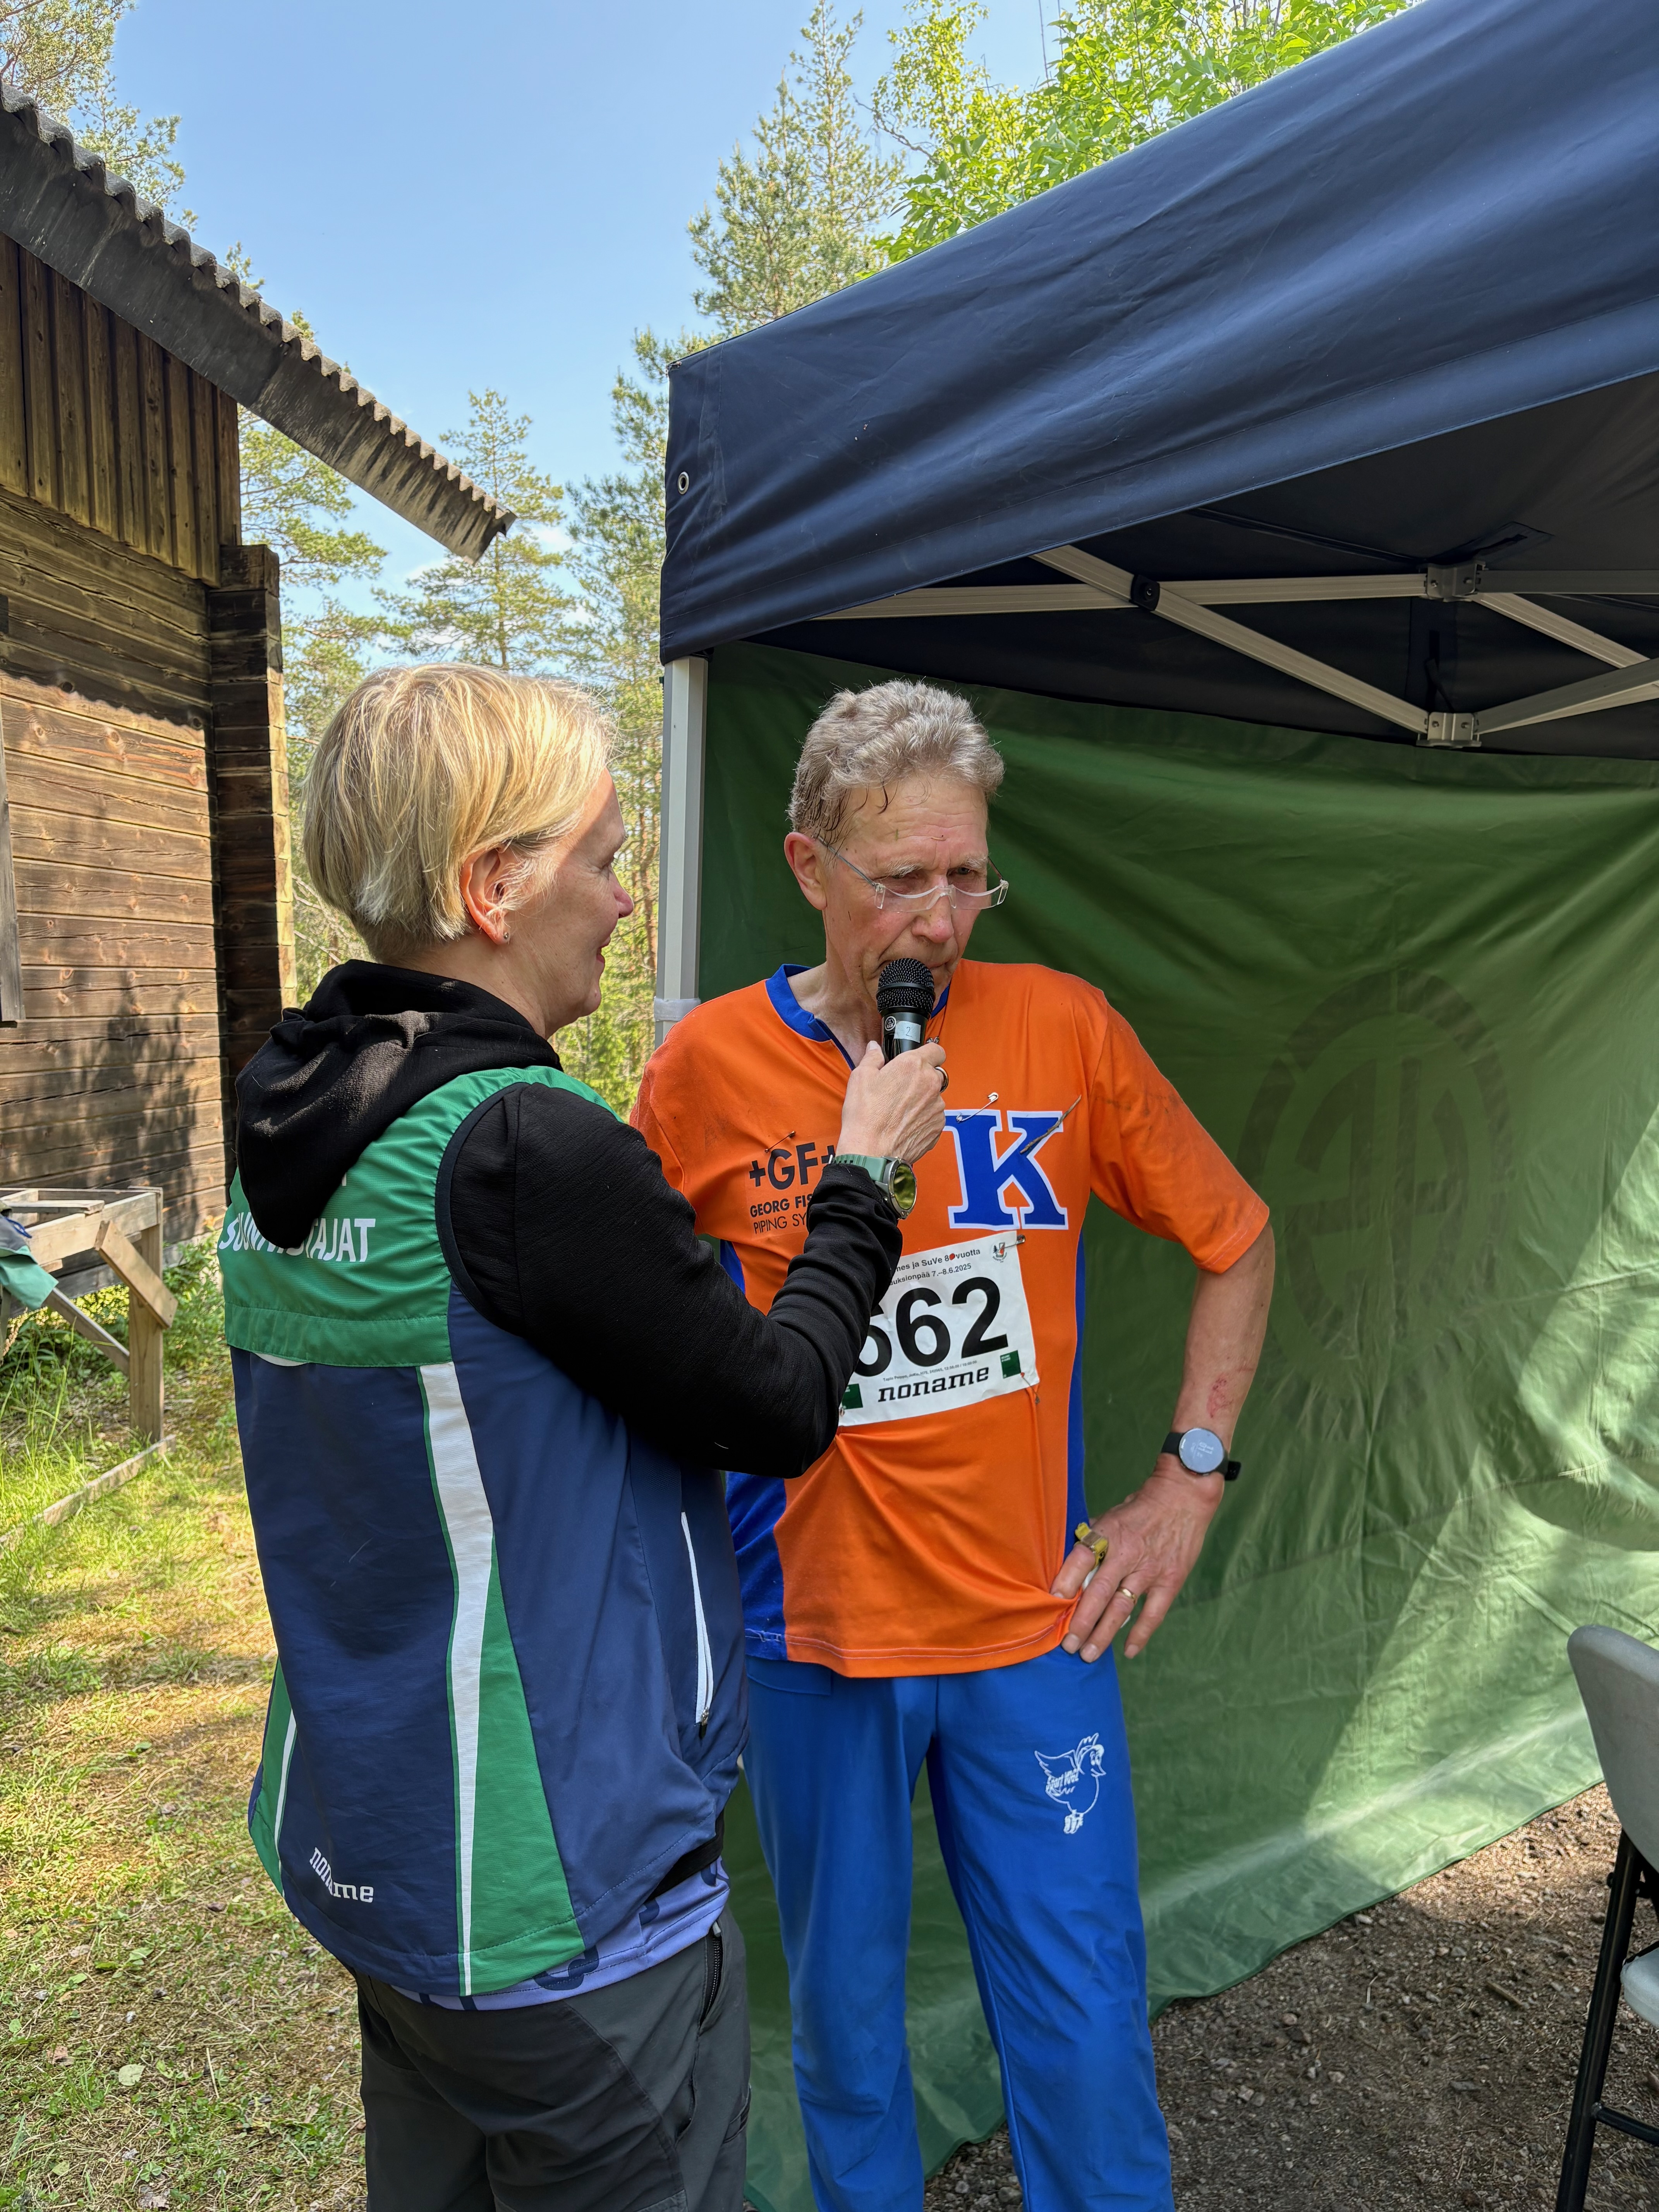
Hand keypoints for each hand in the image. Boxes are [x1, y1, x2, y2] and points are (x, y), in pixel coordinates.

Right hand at [837, 1040, 947, 1163]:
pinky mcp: (938, 1126)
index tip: (918, 1060)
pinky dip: (923, 1118)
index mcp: (913, 1066)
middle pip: (935, 1074)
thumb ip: (872, 1058)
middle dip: (922, 1078)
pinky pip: (934, 1116)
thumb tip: (875, 1048)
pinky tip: (905, 1124)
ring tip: (900, 1111)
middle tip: (902, 1088)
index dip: (928, 1053)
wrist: (871, 1152)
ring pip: (934, 1096)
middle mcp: (930, 1084)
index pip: (936, 1050)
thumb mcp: (860, 1077)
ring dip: (923, 1099)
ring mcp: (937, 1107)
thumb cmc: (865, 1115)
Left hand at [1050, 1461, 1223, 1661]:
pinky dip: (1141, 1634)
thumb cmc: (1141, 1508)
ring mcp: (1149, 1570)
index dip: (1066, 1580)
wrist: (1184, 1497)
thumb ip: (1092, 1540)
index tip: (1052, 1600)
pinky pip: (1153, 1613)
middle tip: (1067, 1644)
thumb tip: (1069, 1563)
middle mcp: (1126, 1554)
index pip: (1082, 1558)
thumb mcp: (1110, 1515)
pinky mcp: (1170, 1580)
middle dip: (1081, 1621)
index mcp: (1108, 1534)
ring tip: (1088, 1654)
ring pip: (1122, 1608)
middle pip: (1098, 1592)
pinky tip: (1128, 1651)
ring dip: (1103, 1633)